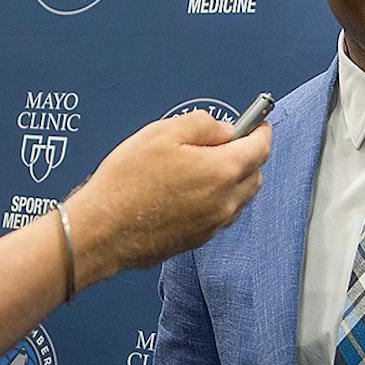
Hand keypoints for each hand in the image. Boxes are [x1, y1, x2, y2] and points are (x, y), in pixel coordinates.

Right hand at [63, 113, 271, 288]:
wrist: (102, 230)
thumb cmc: (125, 184)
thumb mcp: (161, 133)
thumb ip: (201, 124)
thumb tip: (223, 129)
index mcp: (221, 171)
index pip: (260, 148)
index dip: (261, 131)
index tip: (258, 124)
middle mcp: (224, 202)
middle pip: (255, 175)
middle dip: (248, 155)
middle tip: (225, 143)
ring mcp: (213, 224)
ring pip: (240, 198)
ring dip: (233, 180)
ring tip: (202, 167)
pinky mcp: (198, 240)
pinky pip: (221, 215)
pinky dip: (217, 200)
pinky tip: (190, 191)